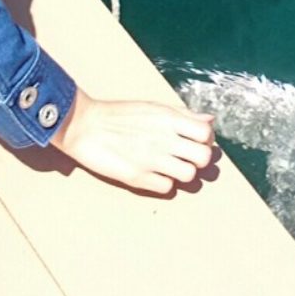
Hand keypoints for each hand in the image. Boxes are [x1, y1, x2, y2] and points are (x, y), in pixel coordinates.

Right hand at [52, 91, 215, 194]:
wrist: (85, 126)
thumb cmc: (118, 115)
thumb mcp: (154, 108)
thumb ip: (183, 115)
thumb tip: (209, 121)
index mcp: (169, 119)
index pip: (206, 134)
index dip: (205, 140)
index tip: (195, 141)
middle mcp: (164, 139)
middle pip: (204, 158)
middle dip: (198, 159)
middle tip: (185, 157)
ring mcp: (152, 159)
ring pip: (189, 176)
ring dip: (182, 173)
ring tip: (169, 167)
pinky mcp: (138, 177)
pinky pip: (167, 188)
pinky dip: (163, 183)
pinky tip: (154, 174)